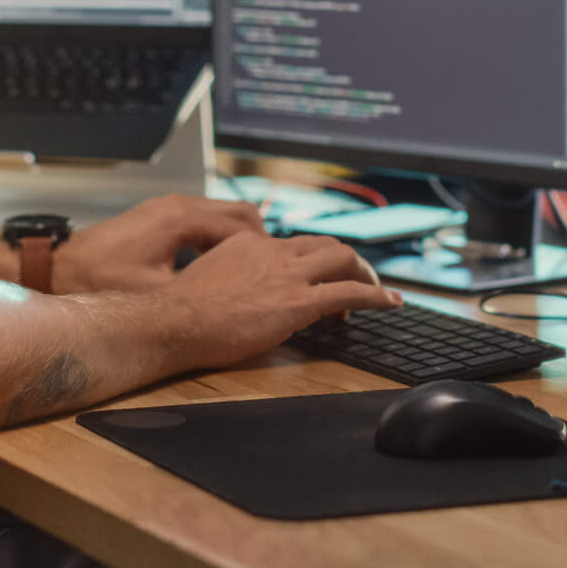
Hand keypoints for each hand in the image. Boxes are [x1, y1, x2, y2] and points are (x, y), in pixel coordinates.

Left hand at [50, 193, 263, 293]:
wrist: (56, 267)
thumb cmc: (98, 279)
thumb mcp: (152, 294)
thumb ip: (195, 292)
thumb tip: (232, 303)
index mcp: (181, 218)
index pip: (243, 224)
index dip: (266, 250)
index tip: (279, 272)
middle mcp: (177, 206)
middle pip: (238, 213)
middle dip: (260, 241)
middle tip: (272, 271)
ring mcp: (167, 208)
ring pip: (221, 215)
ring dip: (240, 240)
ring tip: (252, 271)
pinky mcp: (158, 218)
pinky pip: (203, 222)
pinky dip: (218, 239)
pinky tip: (220, 267)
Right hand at [157, 231, 400, 370]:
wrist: (174, 322)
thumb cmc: (181, 313)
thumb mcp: (207, 282)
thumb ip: (231, 280)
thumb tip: (238, 294)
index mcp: (249, 245)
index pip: (293, 245)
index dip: (313, 261)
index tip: (317, 279)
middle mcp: (272, 251)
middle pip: (325, 244)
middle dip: (347, 262)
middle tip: (356, 282)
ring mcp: (287, 275)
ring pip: (342, 259)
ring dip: (365, 275)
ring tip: (378, 293)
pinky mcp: (297, 301)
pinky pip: (349, 292)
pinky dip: (376, 296)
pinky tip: (392, 304)